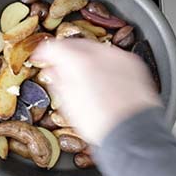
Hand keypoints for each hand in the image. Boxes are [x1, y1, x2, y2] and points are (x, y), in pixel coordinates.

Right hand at [32, 39, 161, 144]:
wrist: (133, 132)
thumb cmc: (100, 124)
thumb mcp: (68, 105)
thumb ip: (57, 82)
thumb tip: (52, 72)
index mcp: (79, 62)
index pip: (53, 46)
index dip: (44, 53)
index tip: (41, 58)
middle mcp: (100, 53)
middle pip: (75, 44)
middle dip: (66, 53)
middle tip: (60, 66)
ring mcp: (119, 57)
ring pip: (96, 48)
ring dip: (85, 57)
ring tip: (81, 74)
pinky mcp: (134, 64)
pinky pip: (113, 57)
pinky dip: (104, 62)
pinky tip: (101, 78)